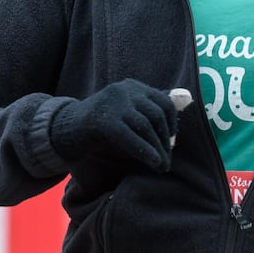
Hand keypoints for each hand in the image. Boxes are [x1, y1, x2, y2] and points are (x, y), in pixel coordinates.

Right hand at [51, 80, 180, 171]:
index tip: (172, 142)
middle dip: (166, 140)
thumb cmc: (102, 125)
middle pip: (156, 114)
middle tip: (168, 159)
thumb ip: (152, 109)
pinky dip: (146, 152)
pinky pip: (132, 138)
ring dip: (158, 149)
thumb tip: (188, 97)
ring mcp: (113, 104)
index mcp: (132, 86)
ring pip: (146, 127)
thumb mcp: (128, 113)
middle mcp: (124, 90)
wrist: (66, 130)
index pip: (163, 102)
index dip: (172, 124)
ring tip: (162, 166)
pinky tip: (153, 163)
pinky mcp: (104, 121)